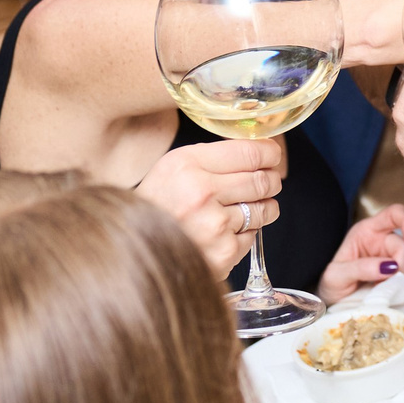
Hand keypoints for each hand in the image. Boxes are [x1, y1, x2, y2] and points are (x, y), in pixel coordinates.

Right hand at [131, 137, 283, 273]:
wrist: (131, 249)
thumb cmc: (157, 204)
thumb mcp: (174, 167)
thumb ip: (214, 157)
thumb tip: (261, 150)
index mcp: (187, 164)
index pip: (250, 152)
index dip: (270, 153)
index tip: (272, 155)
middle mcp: (201, 193)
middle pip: (263, 180)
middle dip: (270, 180)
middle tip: (265, 182)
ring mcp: (214, 225)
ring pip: (264, 209)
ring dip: (262, 207)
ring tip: (242, 208)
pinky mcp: (223, 252)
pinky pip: (252, 236)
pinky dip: (244, 233)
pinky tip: (223, 232)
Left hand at [319, 203, 403, 303]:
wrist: (332, 300)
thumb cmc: (331, 282)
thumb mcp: (337, 275)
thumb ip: (360, 268)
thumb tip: (389, 266)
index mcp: (366, 231)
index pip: (394, 214)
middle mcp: (381, 239)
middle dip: (403, 261)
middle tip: (392, 279)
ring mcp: (390, 255)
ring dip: (403, 272)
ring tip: (384, 285)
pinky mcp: (396, 270)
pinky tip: (389, 286)